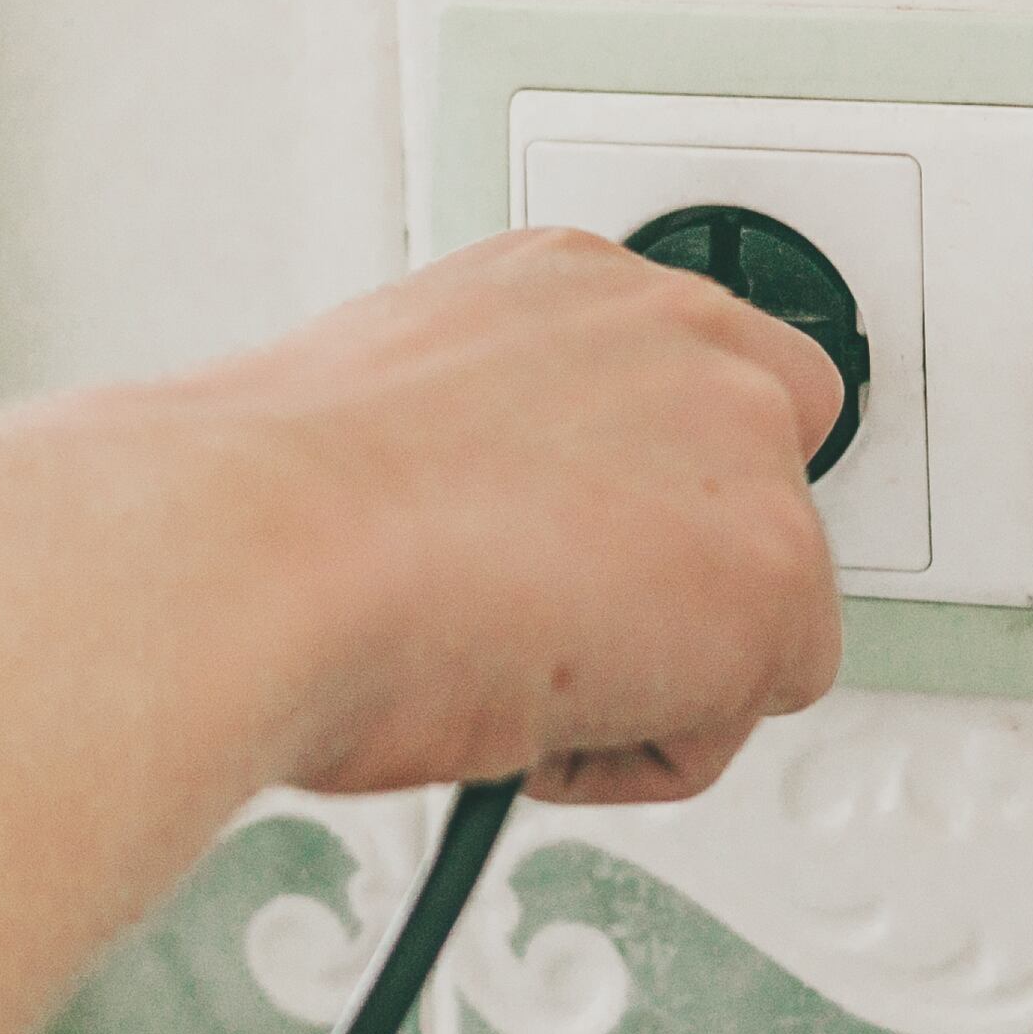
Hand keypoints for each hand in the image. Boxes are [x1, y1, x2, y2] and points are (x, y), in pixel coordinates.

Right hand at [173, 229, 845, 804]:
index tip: (577, 550)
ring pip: (747, 615)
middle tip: (556, 634)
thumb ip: (491, 450)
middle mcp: (674, 334)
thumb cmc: (268, 512)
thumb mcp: (387, 425)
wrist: (258, 555)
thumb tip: (482, 532)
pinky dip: (635, 750)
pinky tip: (529, 706)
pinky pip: (730, 719)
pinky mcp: (774, 574)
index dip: (635, 498)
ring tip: (506, 665)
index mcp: (569, 282)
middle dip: (680, 575)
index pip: (681, 383)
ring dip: (647, 670)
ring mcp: (741, 447)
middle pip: (766, 482)